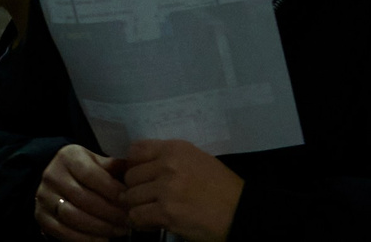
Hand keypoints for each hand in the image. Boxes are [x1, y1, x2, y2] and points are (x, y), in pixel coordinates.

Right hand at [36, 145, 131, 239]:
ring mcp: (44, 197)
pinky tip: (103, 240)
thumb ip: (113, 167)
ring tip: (119, 231)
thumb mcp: (96, 161)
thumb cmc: (83, 170)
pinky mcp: (41, 217)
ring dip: (99, 227)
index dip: (111, 190)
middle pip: (82, 198)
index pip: (91, 175)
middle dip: (109, 212)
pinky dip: (85, 239)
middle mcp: (52, 175)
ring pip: (73, 216)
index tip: (129, 201)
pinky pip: (63, 232)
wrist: (56, 179)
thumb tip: (136, 173)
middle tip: (128, 220)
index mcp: (68, 157)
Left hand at [121, 139, 241, 241]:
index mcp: (175, 149)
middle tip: (146, 199)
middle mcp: (168, 165)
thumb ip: (168, 159)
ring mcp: (166, 189)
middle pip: (130, 176)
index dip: (133, 165)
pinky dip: (140, 222)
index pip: (135, 150)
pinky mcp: (166, 212)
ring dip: (136, 207)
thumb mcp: (195, 160)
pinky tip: (151, 222)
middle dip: (135, 189)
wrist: (239, 211)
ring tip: (149, 211)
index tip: (140, 176)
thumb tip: (142, 167)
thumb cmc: (220, 187)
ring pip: (130, 197)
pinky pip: (136, 216)